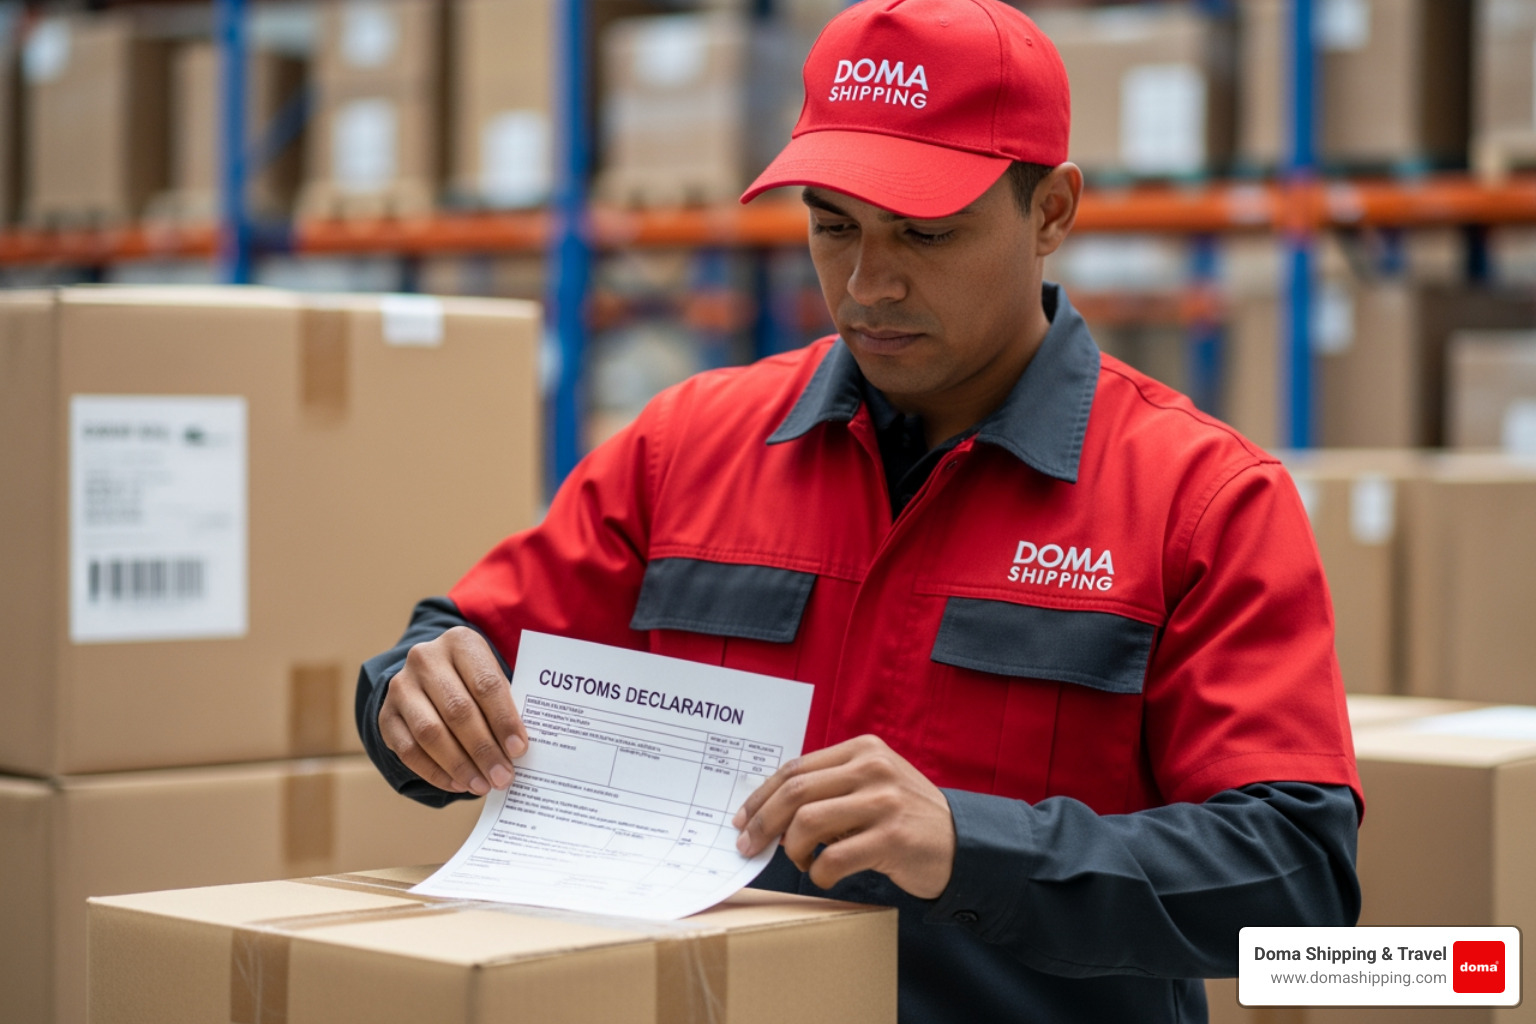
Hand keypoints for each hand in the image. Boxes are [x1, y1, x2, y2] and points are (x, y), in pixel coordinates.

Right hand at [378, 626, 528, 795]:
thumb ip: (505, 706)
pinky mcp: (386, 714)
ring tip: (482, 785)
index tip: (519, 749)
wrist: (429, 676)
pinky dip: (435, 772)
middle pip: (458, 710)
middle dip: (483, 749)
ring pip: (431, 732)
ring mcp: (401, 686)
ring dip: (460, 765)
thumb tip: (517, 750)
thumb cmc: (474, 681)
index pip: (486, 684)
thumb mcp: (492, 678)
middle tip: (502, 777)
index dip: (503, 720)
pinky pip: (409, 750)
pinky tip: (457, 784)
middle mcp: (426, 659)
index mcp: (461, 642)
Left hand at [732, 734, 955, 897]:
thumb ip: (830, 788)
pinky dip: (819, 873)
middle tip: (748, 846)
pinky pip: (834, 858)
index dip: (762, 795)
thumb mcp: (872, 785)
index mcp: (862, 750)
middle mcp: (872, 768)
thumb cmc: (905, 817)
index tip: (743, 818)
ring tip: (801, 861)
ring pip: (809, 822)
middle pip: (796, 791)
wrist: (961, 844)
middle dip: (763, 822)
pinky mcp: (893, 838)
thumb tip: (770, 814)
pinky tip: (825, 876)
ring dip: (793, 849)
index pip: (796, 768)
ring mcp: (884, 802)